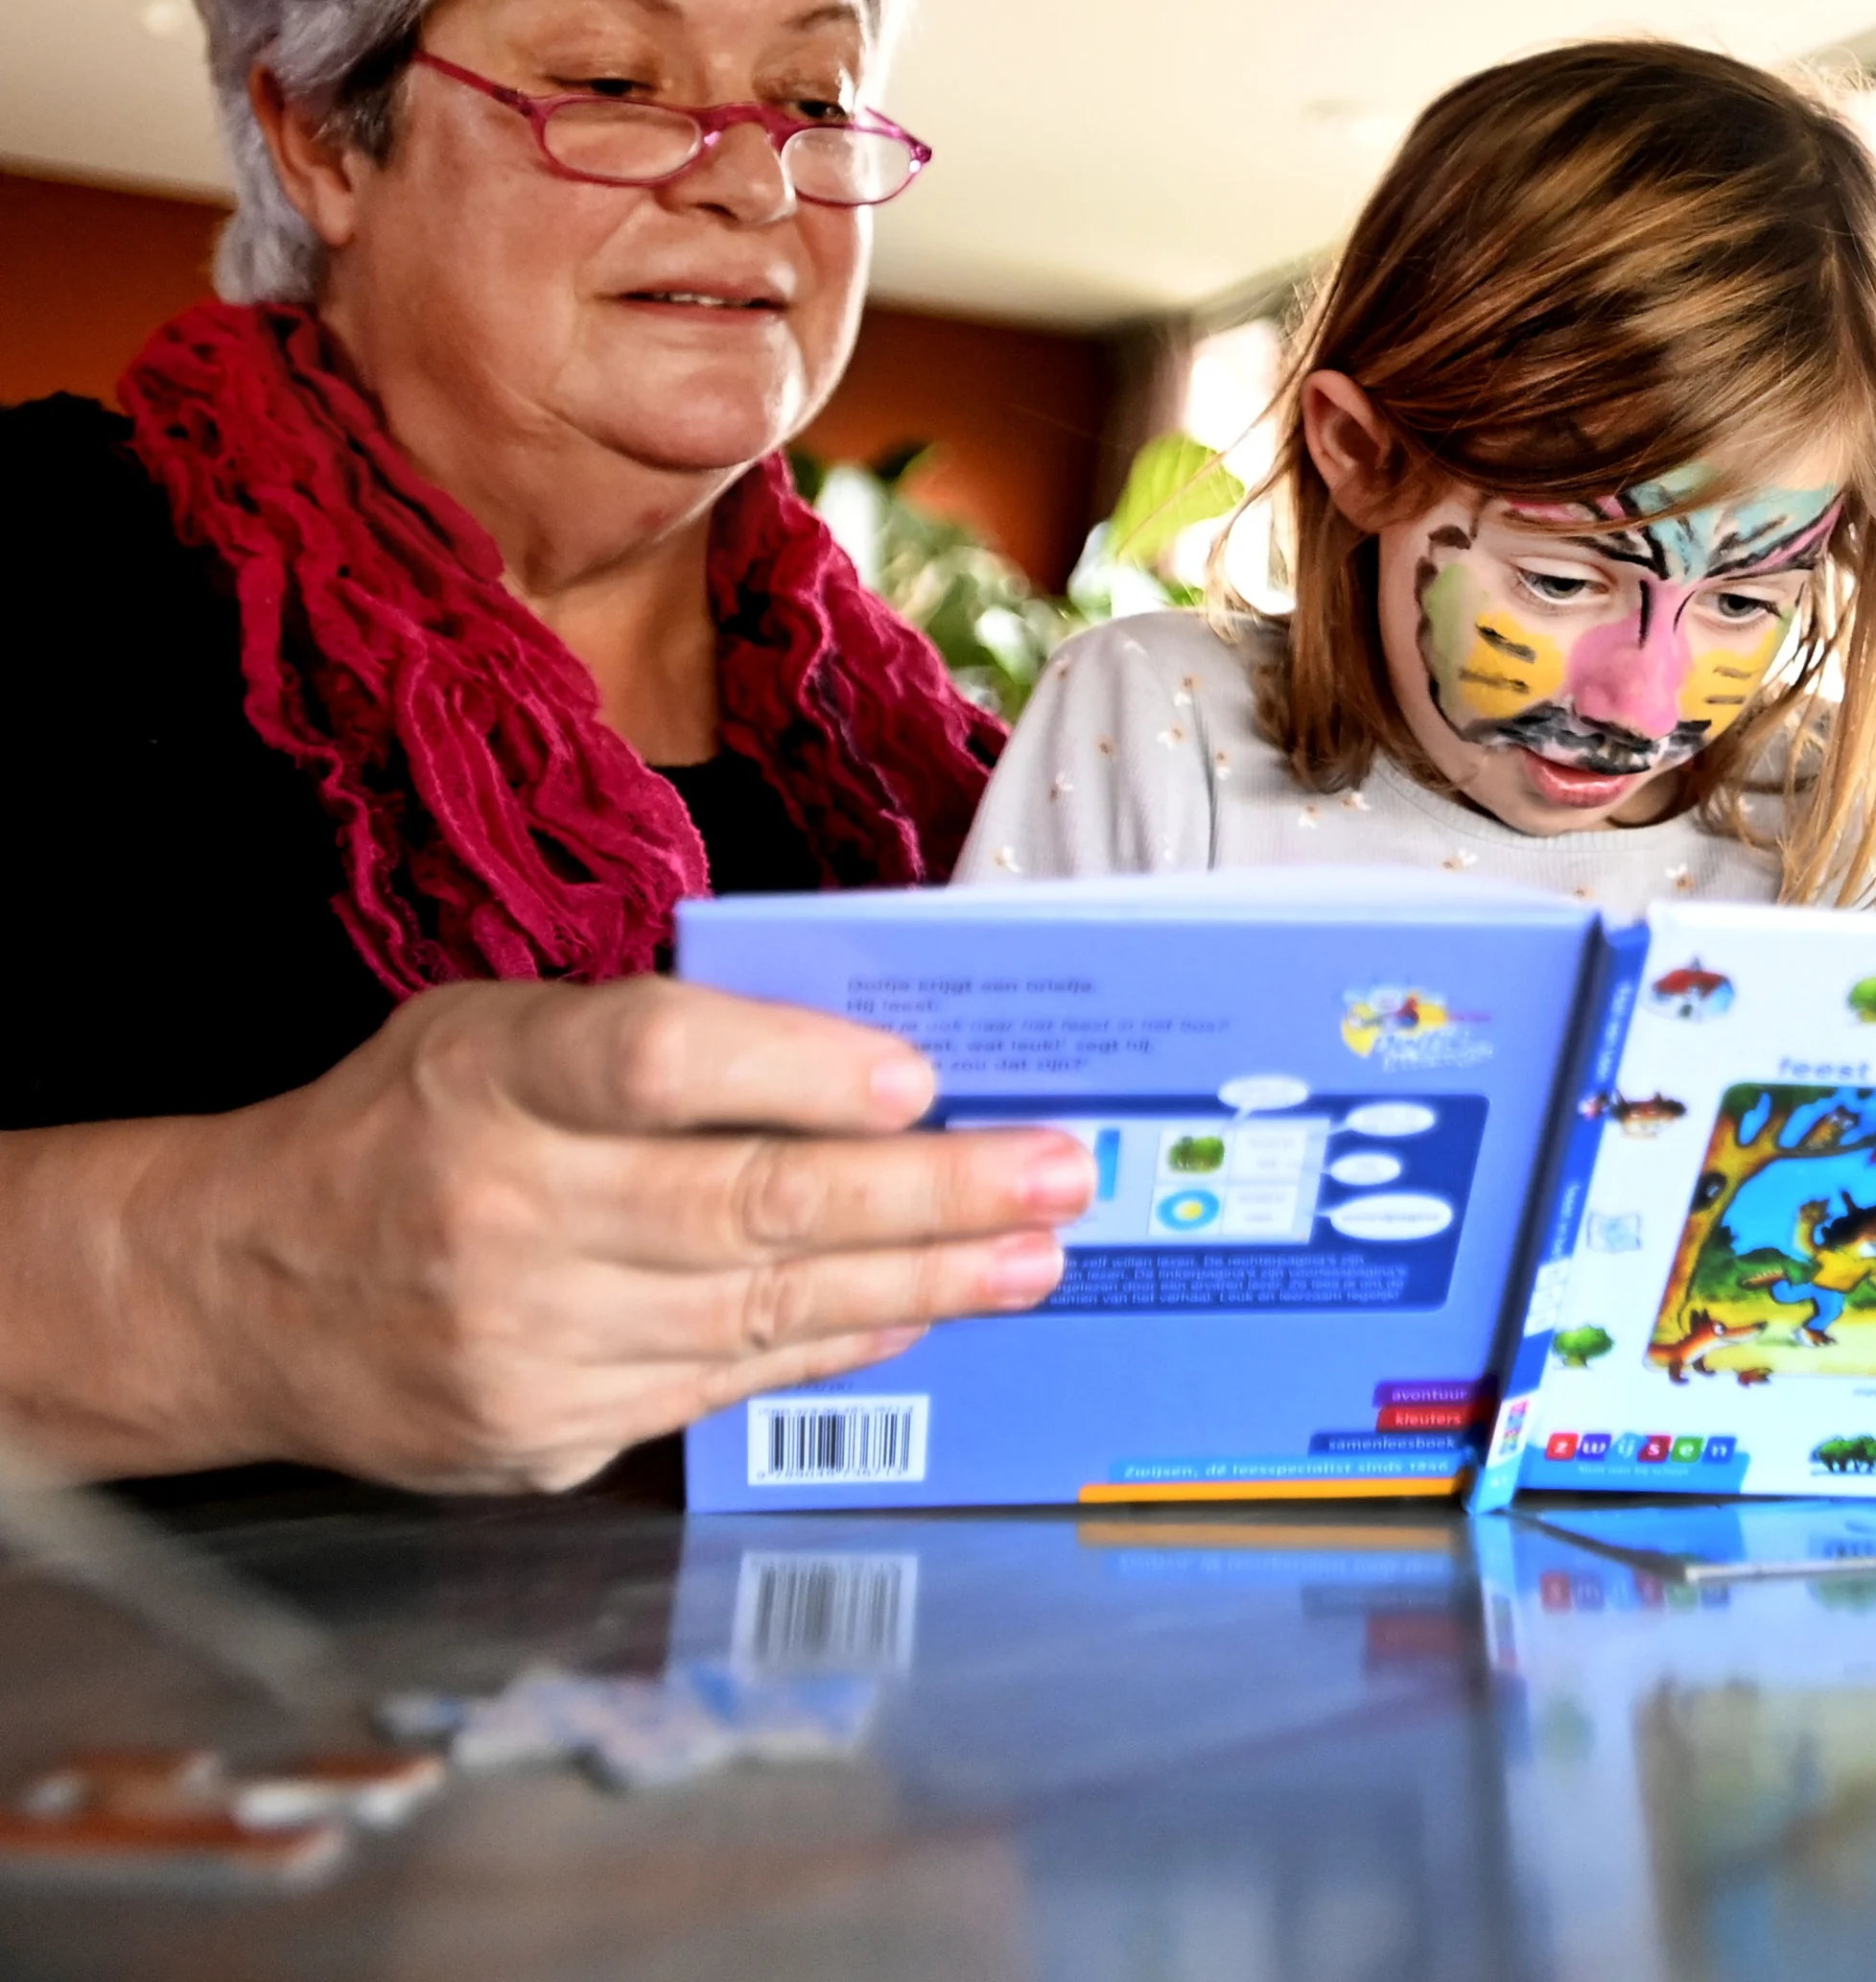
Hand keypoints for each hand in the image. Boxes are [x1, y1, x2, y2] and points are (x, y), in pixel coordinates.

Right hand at [124, 978, 1087, 1489]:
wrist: (230, 1294)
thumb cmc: (406, 1130)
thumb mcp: (493, 1034)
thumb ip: (651, 1040)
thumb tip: (862, 1071)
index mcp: (491, 1077)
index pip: (658, 1057)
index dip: (797, 1068)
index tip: (918, 1078)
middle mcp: (504, 1212)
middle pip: (749, 1203)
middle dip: (931, 1193)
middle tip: (1058, 1174)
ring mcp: (522, 1340)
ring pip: (764, 1310)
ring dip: (923, 1281)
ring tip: (1034, 1256)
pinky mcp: (541, 1430)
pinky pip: (727, 1385)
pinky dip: (841, 1345)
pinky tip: (925, 1314)